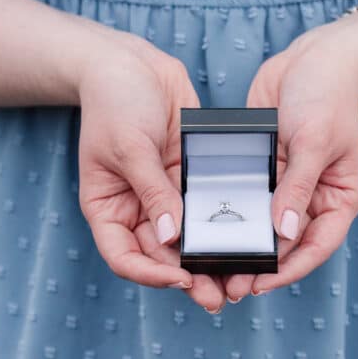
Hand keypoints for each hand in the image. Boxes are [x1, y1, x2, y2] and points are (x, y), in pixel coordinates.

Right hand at [77, 26, 226, 311]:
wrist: (130, 61)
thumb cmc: (114, 100)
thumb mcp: (129, 145)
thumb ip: (152, 190)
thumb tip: (173, 237)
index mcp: (109, 208)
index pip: (124, 257)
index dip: (150, 274)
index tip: (180, 278)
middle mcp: (137, 208)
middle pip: (162, 257)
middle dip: (190, 277)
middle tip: (220, 297)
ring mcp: (165, 195)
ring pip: (189, 239)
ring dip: (212, 258)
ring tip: (240, 278)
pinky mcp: (188, 178)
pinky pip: (207, 207)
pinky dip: (225, 224)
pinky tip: (249, 236)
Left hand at [224, 19, 357, 301]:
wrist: (314, 56)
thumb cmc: (327, 95)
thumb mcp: (314, 141)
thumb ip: (297, 187)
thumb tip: (283, 234)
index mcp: (339, 198)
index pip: (317, 246)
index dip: (291, 270)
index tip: (261, 285)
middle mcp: (313, 198)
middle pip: (286, 244)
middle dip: (260, 265)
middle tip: (228, 287)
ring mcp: (286, 185)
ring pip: (262, 226)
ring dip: (240, 246)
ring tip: (211, 267)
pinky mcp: (264, 169)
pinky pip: (246, 199)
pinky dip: (230, 215)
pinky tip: (205, 229)